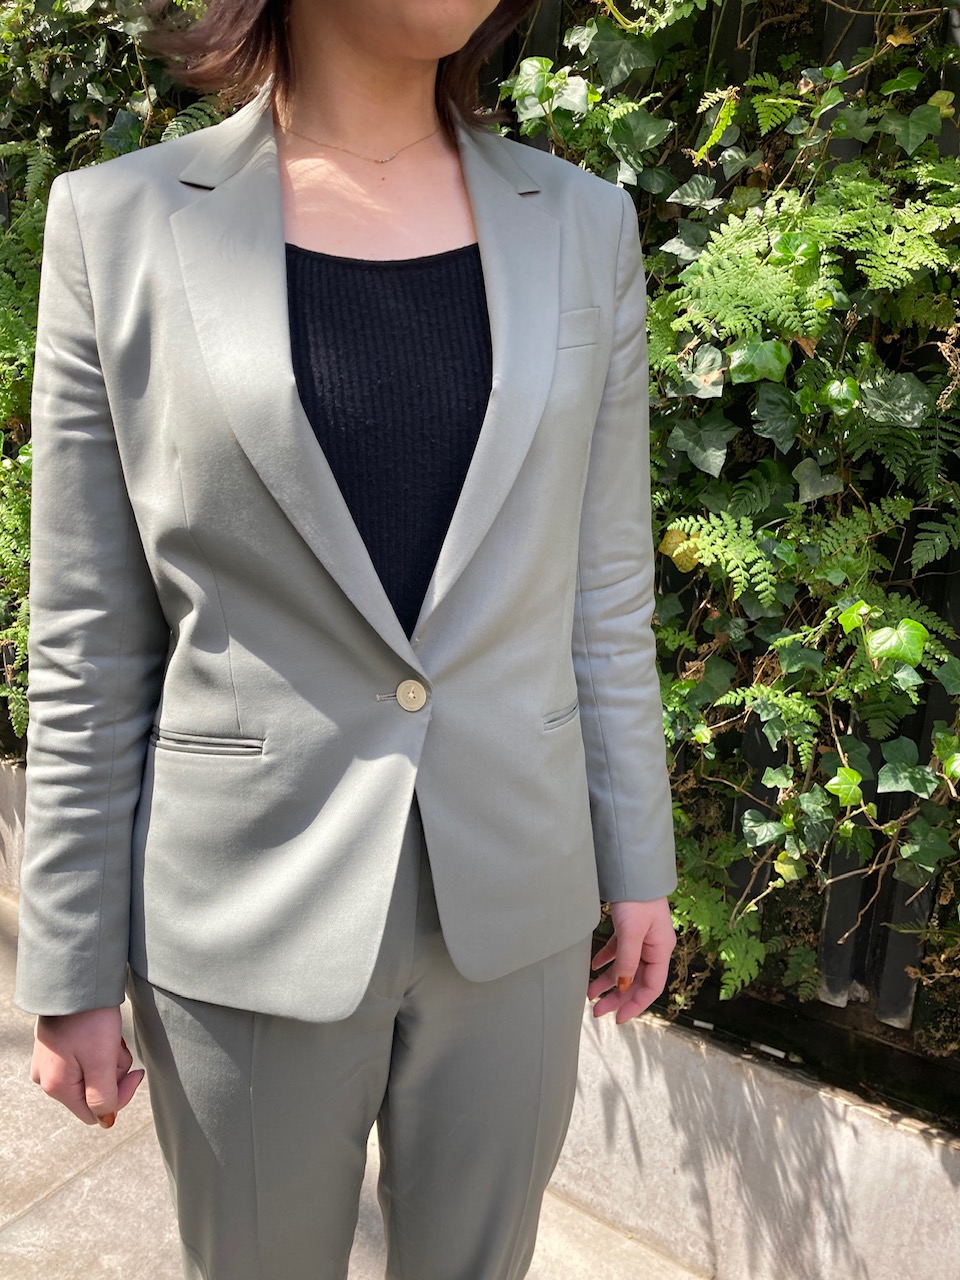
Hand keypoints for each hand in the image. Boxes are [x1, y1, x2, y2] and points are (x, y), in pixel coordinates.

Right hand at [30, 1006, 143, 1126]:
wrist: (76, 981)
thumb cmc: (89, 1019)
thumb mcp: (101, 1061)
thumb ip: (103, 1097)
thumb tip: (106, 1121)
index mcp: (58, 1087)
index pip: (95, 1113)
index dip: (120, 1095)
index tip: (136, 1071)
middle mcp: (48, 1079)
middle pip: (93, 1093)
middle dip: (112, 1072)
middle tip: (116, 1047)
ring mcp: (49, 1063)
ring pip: (91, 1074)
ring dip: (107, 1059)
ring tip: (108, 1037)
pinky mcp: (56, 1048)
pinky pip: (83, 1059)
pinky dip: (97, 1049)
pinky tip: (100, 1032)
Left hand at [588, 898, 675, 1023]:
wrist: (632, 868)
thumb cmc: (637, 898)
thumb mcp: (631, 932)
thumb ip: (627, 961)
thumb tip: (621, 987)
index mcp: (661, 950)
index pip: (651, 987)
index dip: (634, 1005)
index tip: (617, 1018)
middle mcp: (653, 947)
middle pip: (636, 980)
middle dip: (617, 997)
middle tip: (596, 1011)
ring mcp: (642, 937)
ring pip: (625, 967)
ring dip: (608, 981)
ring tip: (590, 993)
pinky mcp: (629, 927)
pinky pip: (619, 950)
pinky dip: (606, 960)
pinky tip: (593, 967)